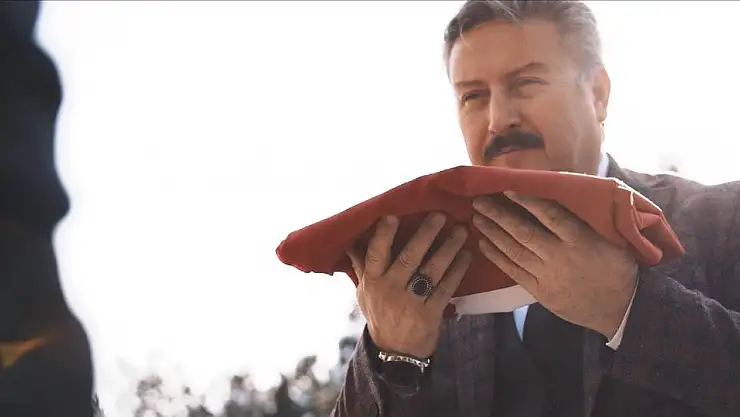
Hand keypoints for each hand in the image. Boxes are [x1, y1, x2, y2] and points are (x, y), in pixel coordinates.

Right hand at [347, 213, 471, 358]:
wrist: (395, 351)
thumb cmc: (379, 315)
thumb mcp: (364, 292)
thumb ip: (362, 266)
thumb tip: (353, 240)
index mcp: (373, 282)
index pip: (375, 255)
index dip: (383, 236)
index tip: (392, 216)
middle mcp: (391, 290)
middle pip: (408, 258)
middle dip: (425, 235)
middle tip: (440, 216)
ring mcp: (411, 302)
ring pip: (431, 271)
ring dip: (448, 249)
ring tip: (461, 232)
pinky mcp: (430, 313)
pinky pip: (446, 288)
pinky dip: (458, 271)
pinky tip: (467, 256)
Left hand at [472, 192, 637, 337]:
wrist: (623, 309)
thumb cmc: (618, 267)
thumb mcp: (611, 239)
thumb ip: (584, 220)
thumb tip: (562, 193)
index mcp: (581, 240)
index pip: (551, 215)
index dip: (528, 201)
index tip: (508, 190)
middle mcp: (561, 256)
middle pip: (524, 232)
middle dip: (498, 215)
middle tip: (478, 200)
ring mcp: (548, 276)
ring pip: (514, 251)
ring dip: (492, 232)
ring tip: (477, 217)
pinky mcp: (540, 292)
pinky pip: (513, 271)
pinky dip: (496, 256)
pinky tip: (483, 244)